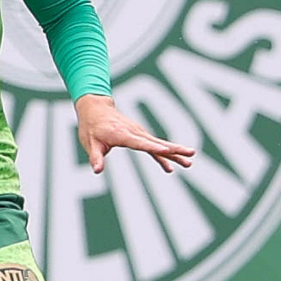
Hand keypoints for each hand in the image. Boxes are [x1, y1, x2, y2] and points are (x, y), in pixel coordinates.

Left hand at [75, 94, 194, 173]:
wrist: (96, 109)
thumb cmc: (91, 127)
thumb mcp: (90, 143)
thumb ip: (96, 157)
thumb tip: (97, 171)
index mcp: (122, 135)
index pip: (140, 143)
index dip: (153, 147)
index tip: (166, 150)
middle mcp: (134, 132)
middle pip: (157, 143)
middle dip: (174, 150)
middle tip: (190, 155)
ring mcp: (139, 133)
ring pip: (159, 144)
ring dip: (175, 153)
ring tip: (189, 162)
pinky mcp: (140, 136)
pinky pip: (154, 146)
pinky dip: (164, 154)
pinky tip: (171, 166)